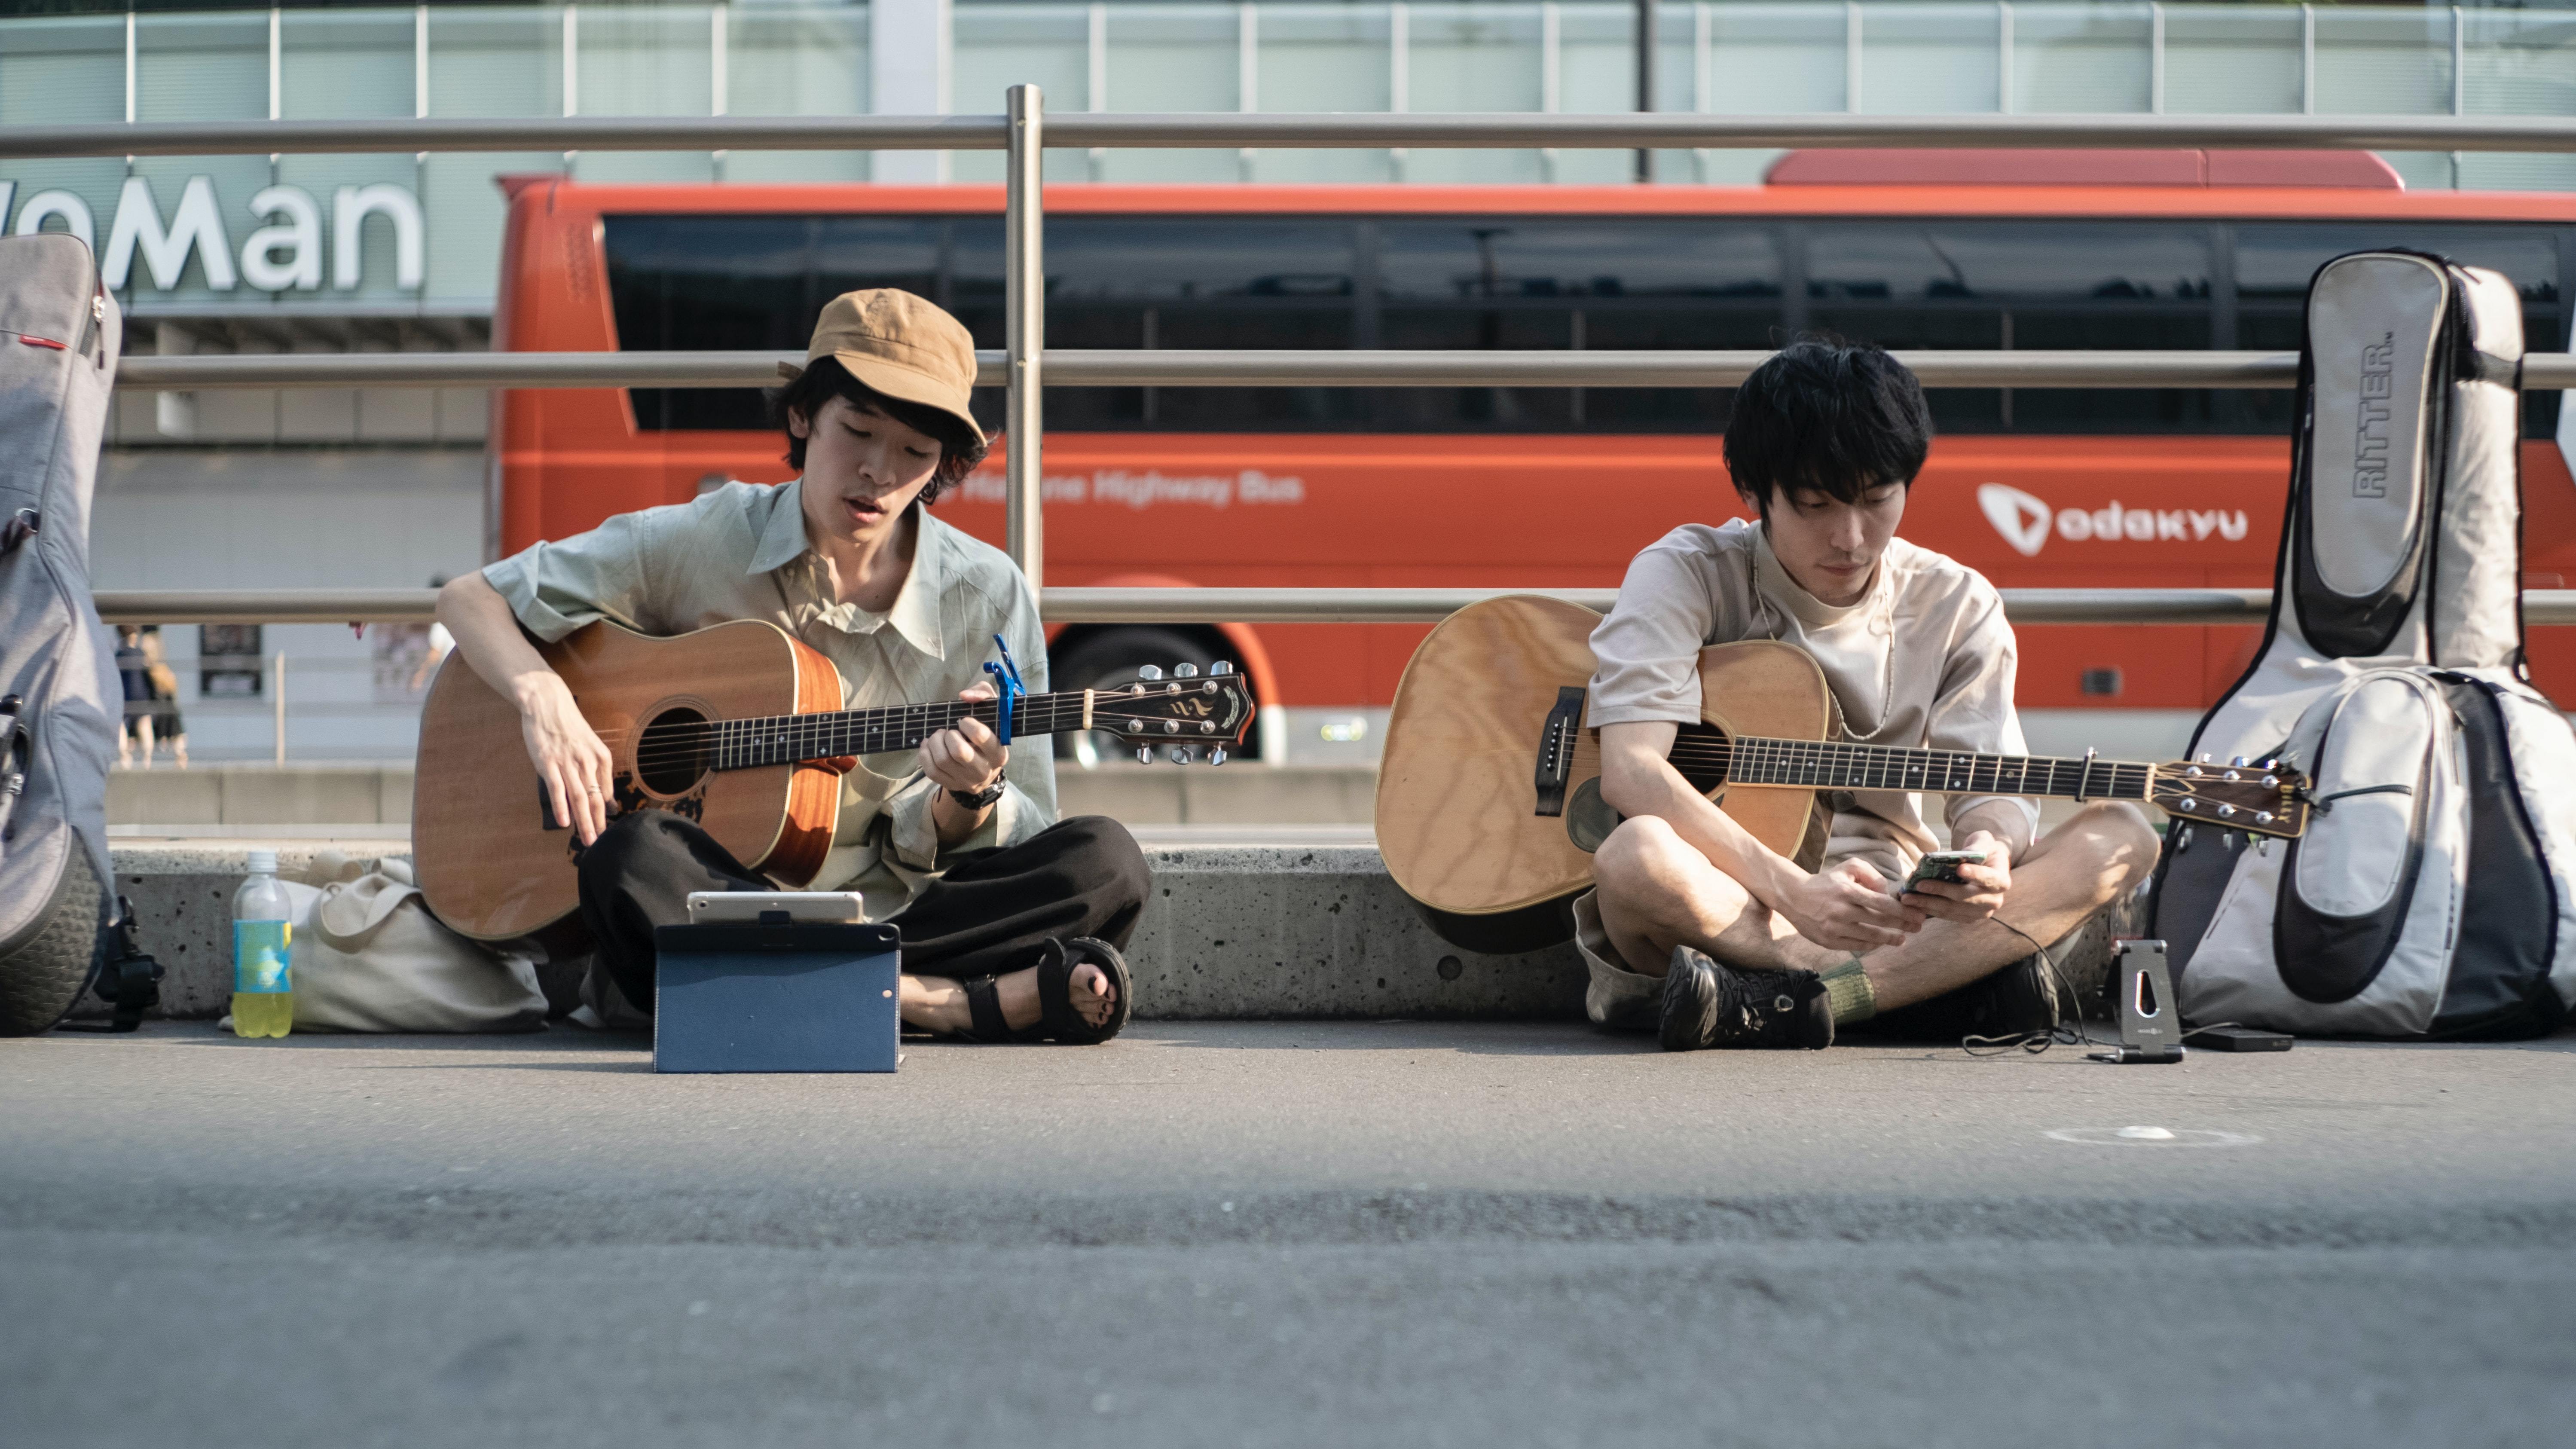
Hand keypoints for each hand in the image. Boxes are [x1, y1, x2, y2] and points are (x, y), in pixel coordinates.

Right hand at [514, 671, 614, 845]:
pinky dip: (562, 807)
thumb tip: (605, 797)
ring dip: (584, 822)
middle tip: (600, 844)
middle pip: (597, 800)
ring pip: (580, 798)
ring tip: (587, 840)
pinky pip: (558, 789)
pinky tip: (565, 823)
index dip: (606, 815)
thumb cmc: (568, 727)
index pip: (606, 793)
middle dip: (599, 825)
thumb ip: (597, 771)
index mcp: (601, 758)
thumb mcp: (590, 746)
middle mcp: (588, 762)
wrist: (548, 704)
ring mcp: (568, 763)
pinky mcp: (549, 763)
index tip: (606, 832)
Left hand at [920, 682, 1007, 801]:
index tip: (964, 721)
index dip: (968, 724)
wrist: (984, 769)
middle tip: (949, 731)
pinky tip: (929, 745)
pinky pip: (931, 771)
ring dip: (935, 742)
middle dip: (948, 736)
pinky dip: (924, 754)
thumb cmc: (986, 734)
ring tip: (939, 736)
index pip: (981, 736)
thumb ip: (983, 694)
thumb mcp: (992, 710)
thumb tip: (964, 696)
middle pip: (959, 752)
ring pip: (942, 760)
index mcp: (998, 753)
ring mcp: (966, 780)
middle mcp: (984, 770)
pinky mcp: (950, 784)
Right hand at [1777, 858, 1924, 953]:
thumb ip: (1871, 875)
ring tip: (1902, 939)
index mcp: (1847, 892)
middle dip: (1903, 925)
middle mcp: (1841, 911)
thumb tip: (1887, 893)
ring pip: (1870, 937)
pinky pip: (1856, 946)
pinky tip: (1881, 942)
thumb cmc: (1825, 881)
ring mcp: (1834, 929)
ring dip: (1890, 939)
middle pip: (1880, 921)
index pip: (1882, 904)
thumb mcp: (1848, 868)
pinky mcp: (1828, 941)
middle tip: (1918, 927)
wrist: (1793, 896)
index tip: (1917, 914)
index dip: (1903, 911)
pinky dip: (1871, 945)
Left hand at [1902, 831, 2013, 923]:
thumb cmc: (1983, 850)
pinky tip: (1913, 905)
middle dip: (1941, 891)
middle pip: (1966, 897)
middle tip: (1919, 885)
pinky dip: (1929, 910)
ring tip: (1908, 898)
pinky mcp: (1967, 918)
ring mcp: (1981, 912)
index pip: (1989, 879)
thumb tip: (1961, 856)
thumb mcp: (1984, 841)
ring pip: (1953, 909)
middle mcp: (1995, 900)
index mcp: (2002, 880)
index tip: (1959, 869)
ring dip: (1929, 904)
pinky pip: (1947, 916)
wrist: (1985, 864)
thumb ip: (1976, 846)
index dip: (1975, 874)